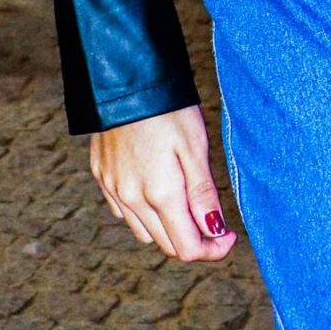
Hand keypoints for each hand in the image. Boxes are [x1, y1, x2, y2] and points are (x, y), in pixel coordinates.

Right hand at [89, 105, 235, 262]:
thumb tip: (215, 231)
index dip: (212, 251)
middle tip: (214, 223)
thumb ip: (203, 194)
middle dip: (194, 242)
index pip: (186, 248)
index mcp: (160, 194)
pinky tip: (158, 193)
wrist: (124, 79)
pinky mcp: (102, 177)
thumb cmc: (167, 109)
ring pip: (144, 233)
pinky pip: (124, 212)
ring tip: (187, 206)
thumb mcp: (195, 148)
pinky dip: (144, 214)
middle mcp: (132, 198)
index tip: (228, 236)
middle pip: (166, 244)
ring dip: (168, 230)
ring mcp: (112, 189)